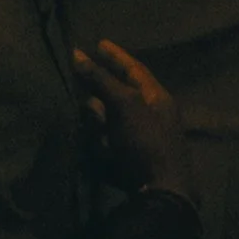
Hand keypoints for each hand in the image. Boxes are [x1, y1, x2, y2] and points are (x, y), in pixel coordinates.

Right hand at [73, 41, 196, 204]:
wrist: (161, 195)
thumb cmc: (147, 141)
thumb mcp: (124, 103)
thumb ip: (101, 79)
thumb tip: (76, 54)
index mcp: (158, 100)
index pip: (136, 70)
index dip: (117, 56)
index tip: (98, 43)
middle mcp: (152, 119)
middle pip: (123, 95)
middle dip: (101, 85)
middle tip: (79, 73)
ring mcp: (143, 143)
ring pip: (114, 120)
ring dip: (96, 113)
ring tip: (78, 106)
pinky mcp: (132, 164)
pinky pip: (110, 143)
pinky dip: (97, 138)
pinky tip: (86, 136)